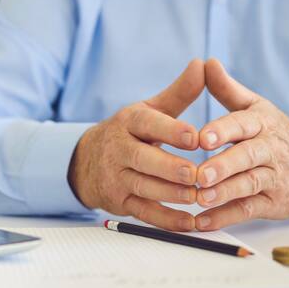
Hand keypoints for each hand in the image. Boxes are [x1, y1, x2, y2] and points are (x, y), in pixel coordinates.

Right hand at [69, 59, 204, 230]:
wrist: (85, 162)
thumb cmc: (131, 132)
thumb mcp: (150, 109)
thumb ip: (180, 92)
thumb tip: (203, 64)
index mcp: (129, 122)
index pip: (149, 124)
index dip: (172, 131)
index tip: (197, 137)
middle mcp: (119, 149)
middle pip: (144, 160)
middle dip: (171, 168)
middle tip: (198, 174)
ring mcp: (117, 177)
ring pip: (145, 188)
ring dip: (173, 195)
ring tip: (200, 197)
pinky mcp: (119, 202)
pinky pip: (144, 214)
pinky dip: (167, 221)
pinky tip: (190, 223)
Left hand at [194, 59, 288, 230]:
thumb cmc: (275, 133)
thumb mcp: (256, 108)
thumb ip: (227, 89)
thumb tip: (206, 62)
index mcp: (262, 123)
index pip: (243, 124)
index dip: (223, 130)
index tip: (202, 137)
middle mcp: (270, 149)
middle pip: (248, 157)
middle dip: (224, 165)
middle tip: (200, 174)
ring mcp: (274, 177)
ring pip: (249, 185)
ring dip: (224, 193)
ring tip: (200, 199)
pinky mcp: (273, 203)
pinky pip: (249, 210)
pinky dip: (225, 218)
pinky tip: (202, 222)